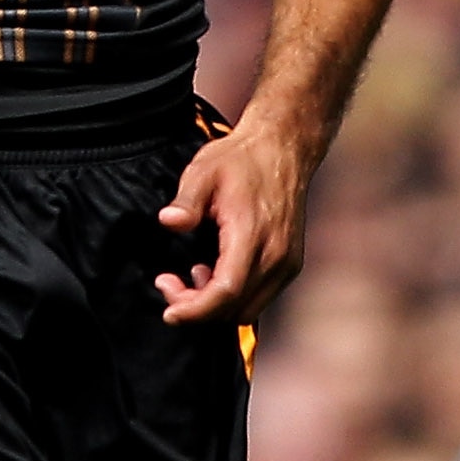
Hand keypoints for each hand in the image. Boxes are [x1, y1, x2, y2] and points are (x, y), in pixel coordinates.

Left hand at [154, 114, 312, 325]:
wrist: (283, 148)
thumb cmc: (241, 159)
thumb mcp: (204, 171)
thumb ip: (187, 200)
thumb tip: (170, 221)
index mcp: (252, 234)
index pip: (226, 291)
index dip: (195, 310)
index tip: (169, 312)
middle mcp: (276, 255)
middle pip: (234, 307)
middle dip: (197, 308)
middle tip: (169, 283)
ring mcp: (287, 262)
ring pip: (248, 309)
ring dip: (216, 305)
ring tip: (194, 274)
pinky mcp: (290, 264)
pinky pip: (259, 298)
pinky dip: (233, 298)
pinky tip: (215, 271)